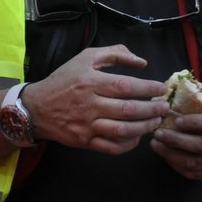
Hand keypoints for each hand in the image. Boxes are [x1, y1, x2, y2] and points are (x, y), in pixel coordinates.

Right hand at [22, 44, 167, 154]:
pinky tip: (138, 136)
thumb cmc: (64, 80)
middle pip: (128, 110)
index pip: (125, 86)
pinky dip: (129, 144)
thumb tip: (141, 62)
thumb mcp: (86, 58)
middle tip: (164, 107)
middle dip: (152, 109)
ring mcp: (87, 126)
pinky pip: (112, 147)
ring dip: (145, 127)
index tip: (161, 89)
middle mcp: (89, 105)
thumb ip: (114, 54)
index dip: (148, 88)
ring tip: (156, 121)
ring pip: (122, 131)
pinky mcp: (85, 142)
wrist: (37, 107)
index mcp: (90, 82)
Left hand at [151, 110, 201, 178]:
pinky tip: (165, 154)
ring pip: (193, 162)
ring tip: (156, 144)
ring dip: (171, 154)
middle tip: (158, 133)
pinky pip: (192, 173)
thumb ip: (200, 109)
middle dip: (176, 140)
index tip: (176, 120)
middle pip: (201, 145)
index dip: (195, 122)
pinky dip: (175, 164)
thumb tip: (168, 102)